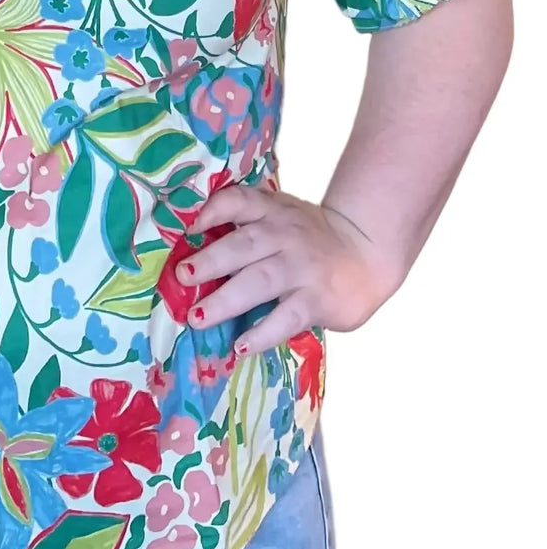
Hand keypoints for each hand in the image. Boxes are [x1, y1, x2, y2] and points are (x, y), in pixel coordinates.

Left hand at [176, 181, 399, 356]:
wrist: (366, 252)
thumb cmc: (308, 237)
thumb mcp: (281, 216)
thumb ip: (246, 223)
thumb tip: (189, 246)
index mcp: (271, 211)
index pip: (238, 201)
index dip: (211, 211)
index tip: (187, 227)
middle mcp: (285, 235)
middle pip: (242, 246)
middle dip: (209, 261)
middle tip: (181, 276)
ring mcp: (301, 268)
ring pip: (259, 282)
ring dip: (225, 301)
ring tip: (198, 318)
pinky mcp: (316, 300)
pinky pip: (286, 318)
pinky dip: (262, 333)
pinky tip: (240, 346)